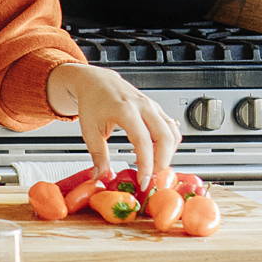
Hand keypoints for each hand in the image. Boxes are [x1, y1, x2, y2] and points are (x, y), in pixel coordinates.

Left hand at [46, 63, 179, 183]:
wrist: (95, 81)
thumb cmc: (92, 101)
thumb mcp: (89, 130)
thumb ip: (98, 155)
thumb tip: (102, 176)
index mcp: (125, 110)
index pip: (143, 142)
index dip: (146, 164)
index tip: (143, 180)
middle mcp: (143, 106)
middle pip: (166, 137)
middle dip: (163, 161)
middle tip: (153, 177)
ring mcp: (152, 106)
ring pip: (173, 132)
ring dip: (168, 153)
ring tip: (155, 167)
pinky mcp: (156, 108)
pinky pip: (171, 127)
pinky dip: (169, 143)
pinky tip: (158, 153)